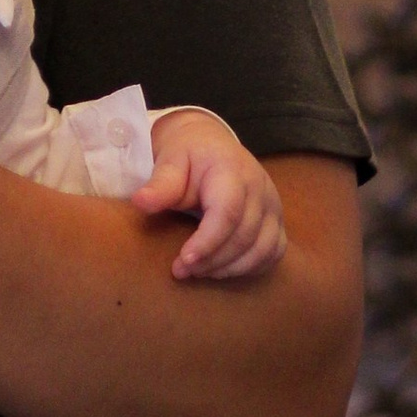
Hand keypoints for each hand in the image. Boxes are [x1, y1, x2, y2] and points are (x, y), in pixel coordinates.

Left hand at [133, 113, 285, 282]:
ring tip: (198, 271)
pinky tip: (222, 269)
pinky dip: (250, 267)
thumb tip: (140, 203)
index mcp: (232, 169)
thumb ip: (160, 184)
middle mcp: (260, 187)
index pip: (228, 212)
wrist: (211, 145)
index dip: (207, 242)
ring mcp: (273, 205)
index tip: (183, 261)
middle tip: (181, 270)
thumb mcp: (170, 161)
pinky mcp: (276, 221)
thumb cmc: (188, 155)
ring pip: (261, 249)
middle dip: (212, 260)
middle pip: (244, 236)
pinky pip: (273, 252)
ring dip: (229, 268)